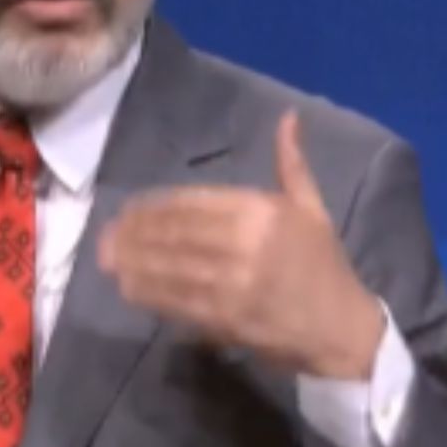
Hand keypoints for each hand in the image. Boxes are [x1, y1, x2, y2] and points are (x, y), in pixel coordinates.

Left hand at [97, 111, 382, 379]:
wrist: (341, 329)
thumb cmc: (324, 265)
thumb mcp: (312, 208)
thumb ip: (292, 163)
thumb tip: (287, 117)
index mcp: (262, 210)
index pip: (192, 203)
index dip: (153, 207)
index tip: (128, 211)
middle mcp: (245, 243)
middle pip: (173, 233)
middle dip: (133, 234)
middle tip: (105, 235)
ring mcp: (233, 283)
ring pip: (168, 267)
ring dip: (132, 262)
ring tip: (106, 257)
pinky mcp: (225, 318)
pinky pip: (177, 301)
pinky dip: (149, 292)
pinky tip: (128, 286)